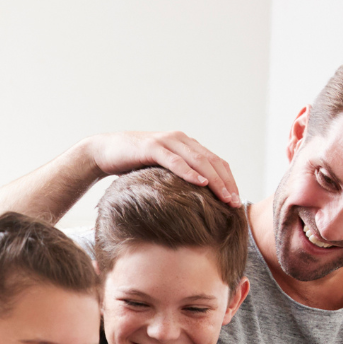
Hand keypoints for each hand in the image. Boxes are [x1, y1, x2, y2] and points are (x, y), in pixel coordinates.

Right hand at [80, 131, 239, 205]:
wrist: (105, 152)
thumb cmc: (133, 165)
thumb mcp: (161, 173)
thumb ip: (177, 179)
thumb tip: (195, 202)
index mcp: (187, 145)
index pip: (216, 162)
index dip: (229, 180)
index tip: (237, 201)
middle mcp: (180, 140)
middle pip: (212, 161)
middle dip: (226, 183)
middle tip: (236, 203)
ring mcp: (167, 142)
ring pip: (198, 160)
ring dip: (214, 179)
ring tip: (225, 197)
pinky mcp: (152, 147)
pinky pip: (175, 160)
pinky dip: (189, 172)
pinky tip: (200, 183)